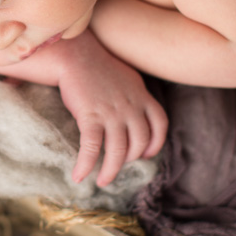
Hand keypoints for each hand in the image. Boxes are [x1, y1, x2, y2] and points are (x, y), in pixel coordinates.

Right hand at [54, 31, 167, 187]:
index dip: (155, 143)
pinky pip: (92, 147)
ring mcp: (112, 112)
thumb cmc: (98, 65)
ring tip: (102, 181)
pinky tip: (78, 176)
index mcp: (141, 96)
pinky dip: (85, 164)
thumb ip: (136, 95)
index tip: (145, 154)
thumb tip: (139, 109)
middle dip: (130, 160)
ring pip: (118, 151)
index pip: (160, 124)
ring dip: (111, 171)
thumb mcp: (127, 78)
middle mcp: (131, 106)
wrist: (75, 54)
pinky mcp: (90, 116)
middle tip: (117, 165)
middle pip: (139, 143)